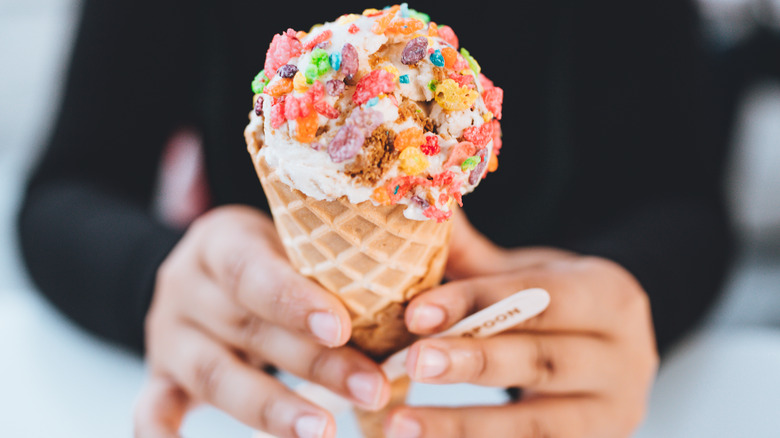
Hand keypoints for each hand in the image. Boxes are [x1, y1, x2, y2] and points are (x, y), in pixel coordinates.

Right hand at [134, 206, 390, 437]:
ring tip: (322, 431)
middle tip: (373, 388)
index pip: (254, 270)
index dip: (295, 300)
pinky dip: (159, 434)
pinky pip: (152, 407)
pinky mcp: (160, 375)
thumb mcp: (290, 238)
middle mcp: (186, 287)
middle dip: (315, 363)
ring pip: (215, 376)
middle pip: (250, 328)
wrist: (203, 269)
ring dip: (271, 409)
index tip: (343, 327)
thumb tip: (424, 291)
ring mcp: (168, 335)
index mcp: (221, 242)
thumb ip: (336, 258)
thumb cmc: (269, 254)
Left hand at [385, 213, 658, 437]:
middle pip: (541, 360)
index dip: (475, 304)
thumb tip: (417, 208)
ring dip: (462, 427)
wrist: (613, 354)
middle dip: (471, 363)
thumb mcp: (531, 274)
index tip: (416, 313)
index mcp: (610, 296)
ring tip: (399, 425)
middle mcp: (626, 358)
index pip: (538, 297)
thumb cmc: (558, 307)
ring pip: (536, 425)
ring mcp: (615, 413)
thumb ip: (475, 257)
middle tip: (410, 364)